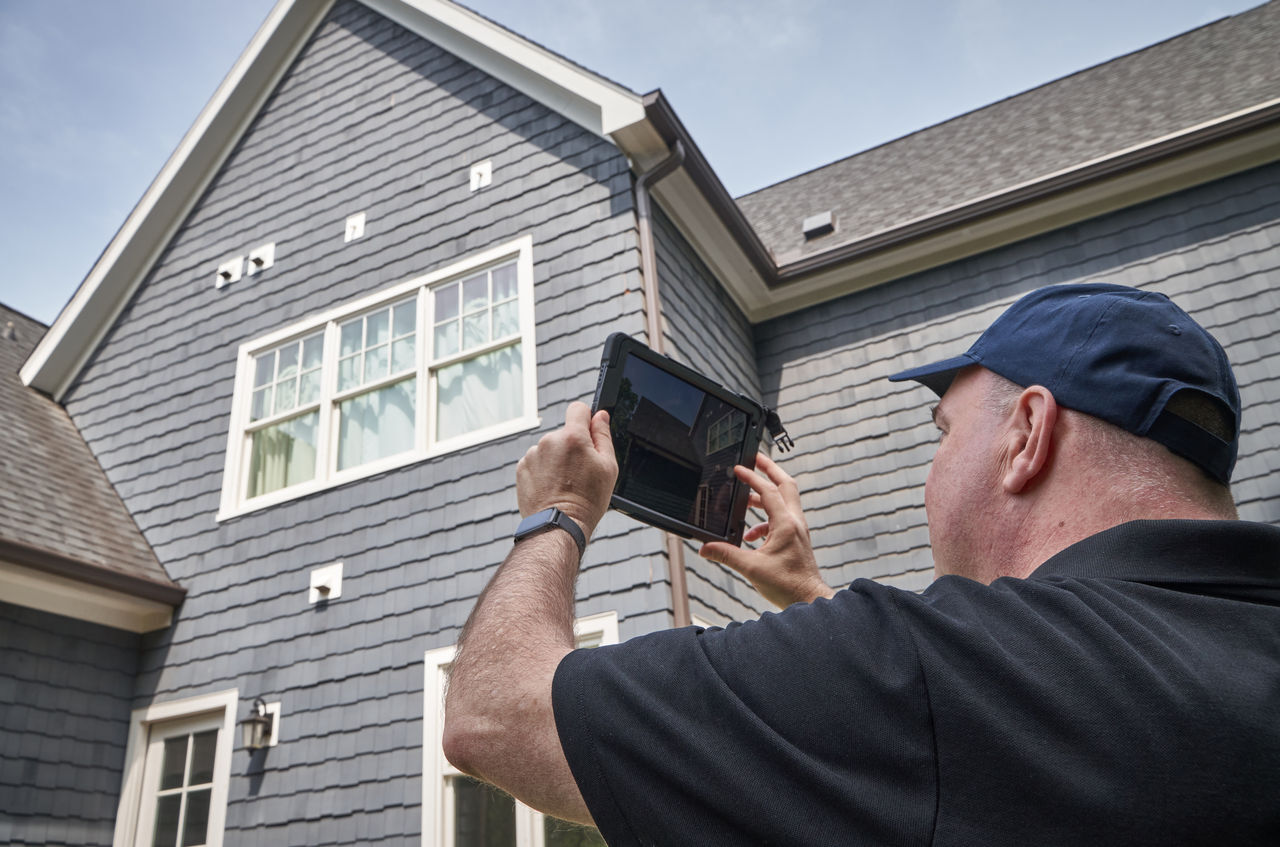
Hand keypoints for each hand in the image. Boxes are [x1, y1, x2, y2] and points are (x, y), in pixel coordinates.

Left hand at [516, 402, 617, 539]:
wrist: (558, 526)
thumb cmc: (588, 500)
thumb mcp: (608, 467)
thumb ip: (603, 436)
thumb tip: (600, 416)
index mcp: (572, 437)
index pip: (578, 408)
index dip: (586, 419)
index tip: (589, 434)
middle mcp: (549, 441)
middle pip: (564, 433)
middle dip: (573, 446)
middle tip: (580, 472)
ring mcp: (532, 454)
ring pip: (550, 448)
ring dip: (557, 459)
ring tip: (565, 484)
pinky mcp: (521, 468)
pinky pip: (537, 461)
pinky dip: (544, 471)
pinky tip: (552, 487)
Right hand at [699, 452, 833, 607]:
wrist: (808, 599)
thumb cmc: (788, 585)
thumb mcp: (751, 569)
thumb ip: (727, 555)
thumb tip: (706, 548)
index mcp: (786, 525)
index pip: (768, 491)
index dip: (752, 477)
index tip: (739, 468)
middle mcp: (795, 523)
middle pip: (786, 484)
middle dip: (770, 469)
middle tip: (755, 459)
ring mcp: (798, 530)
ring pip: (785, 500)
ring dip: (766, 495)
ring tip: (746, 499)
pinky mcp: (796, 538)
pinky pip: (781, 518)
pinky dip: (765, 519)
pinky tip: (751, 535)